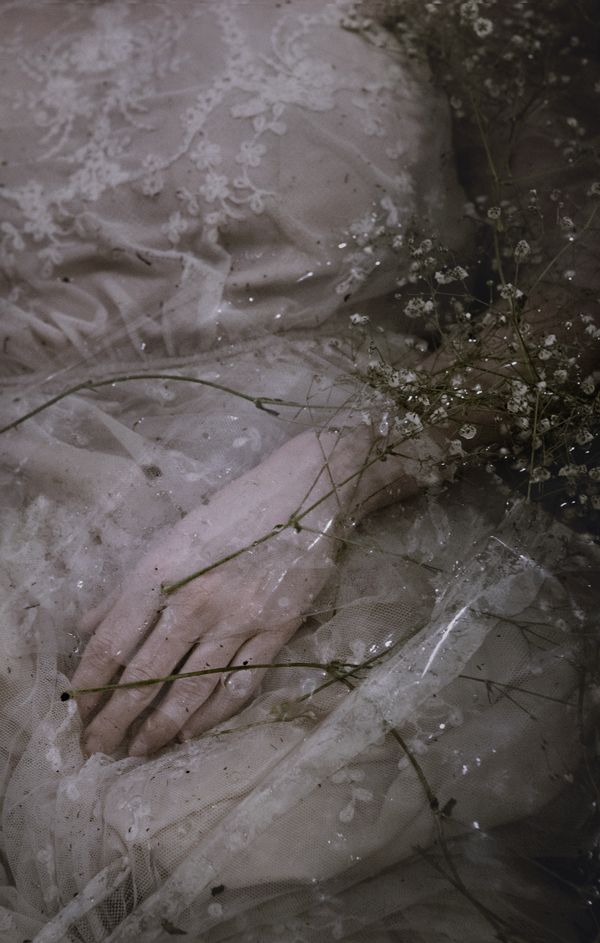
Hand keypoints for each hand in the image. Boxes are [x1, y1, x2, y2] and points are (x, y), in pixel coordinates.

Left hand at [72, 431, 350, 755]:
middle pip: (145, 676)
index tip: (78, 714)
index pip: (111, 645)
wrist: (303, 494)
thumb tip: (86, 630)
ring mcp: (239, 620)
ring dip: (158, 728)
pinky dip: (212, 716)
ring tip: (137, 751)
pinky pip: (240, 685)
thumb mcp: (168, 540)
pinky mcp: (276, 631)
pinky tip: (191, 733)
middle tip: (97, 750)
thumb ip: (125, 589)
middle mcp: (195, 602)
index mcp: (160, 574)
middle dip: (115, 721)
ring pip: (190, 690)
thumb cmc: (229, 513)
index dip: (90, 687)